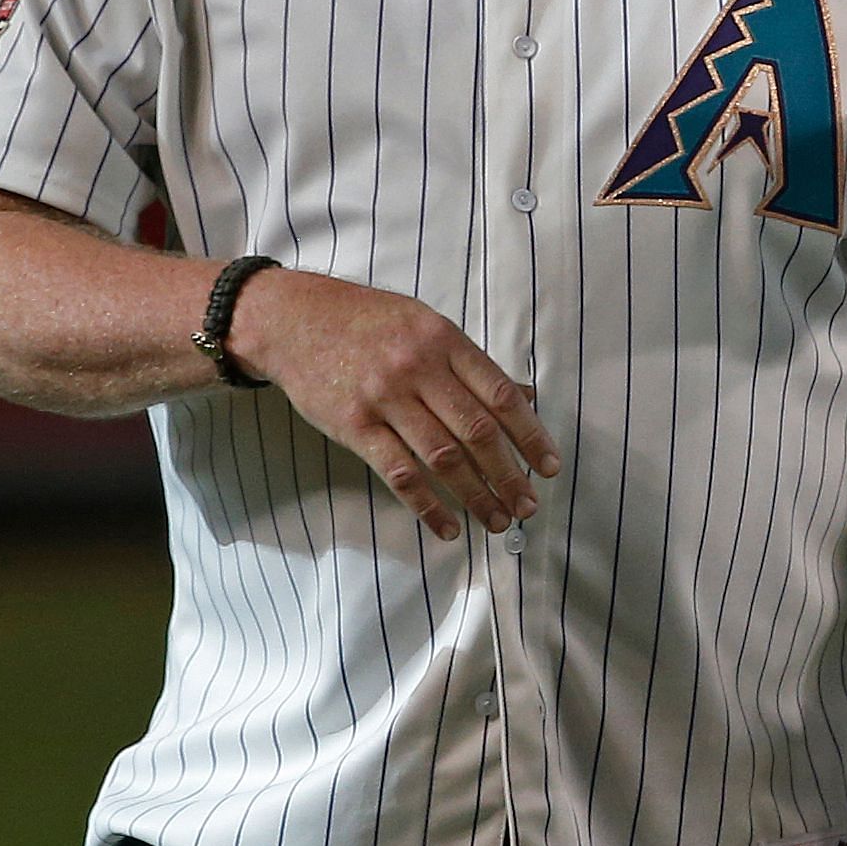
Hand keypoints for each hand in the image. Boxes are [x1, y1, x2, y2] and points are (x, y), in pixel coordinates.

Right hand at [226, 269, 561, 540]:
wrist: (296, 319)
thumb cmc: (371, 322)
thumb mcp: (427, 325)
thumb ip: (472, 364)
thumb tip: (526, 397)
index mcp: (445, 340)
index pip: (501, 395)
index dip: (531, 434)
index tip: (550, 466)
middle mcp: (420, 368)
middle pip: (477, 431)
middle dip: (509, 474)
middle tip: (529, 505)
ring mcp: (386, 398)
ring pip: (443, 457)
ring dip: (477, 495)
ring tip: (498, 519)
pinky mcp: (354, 426)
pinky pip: (399, 474)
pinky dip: (428, 506)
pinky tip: (448, 527)